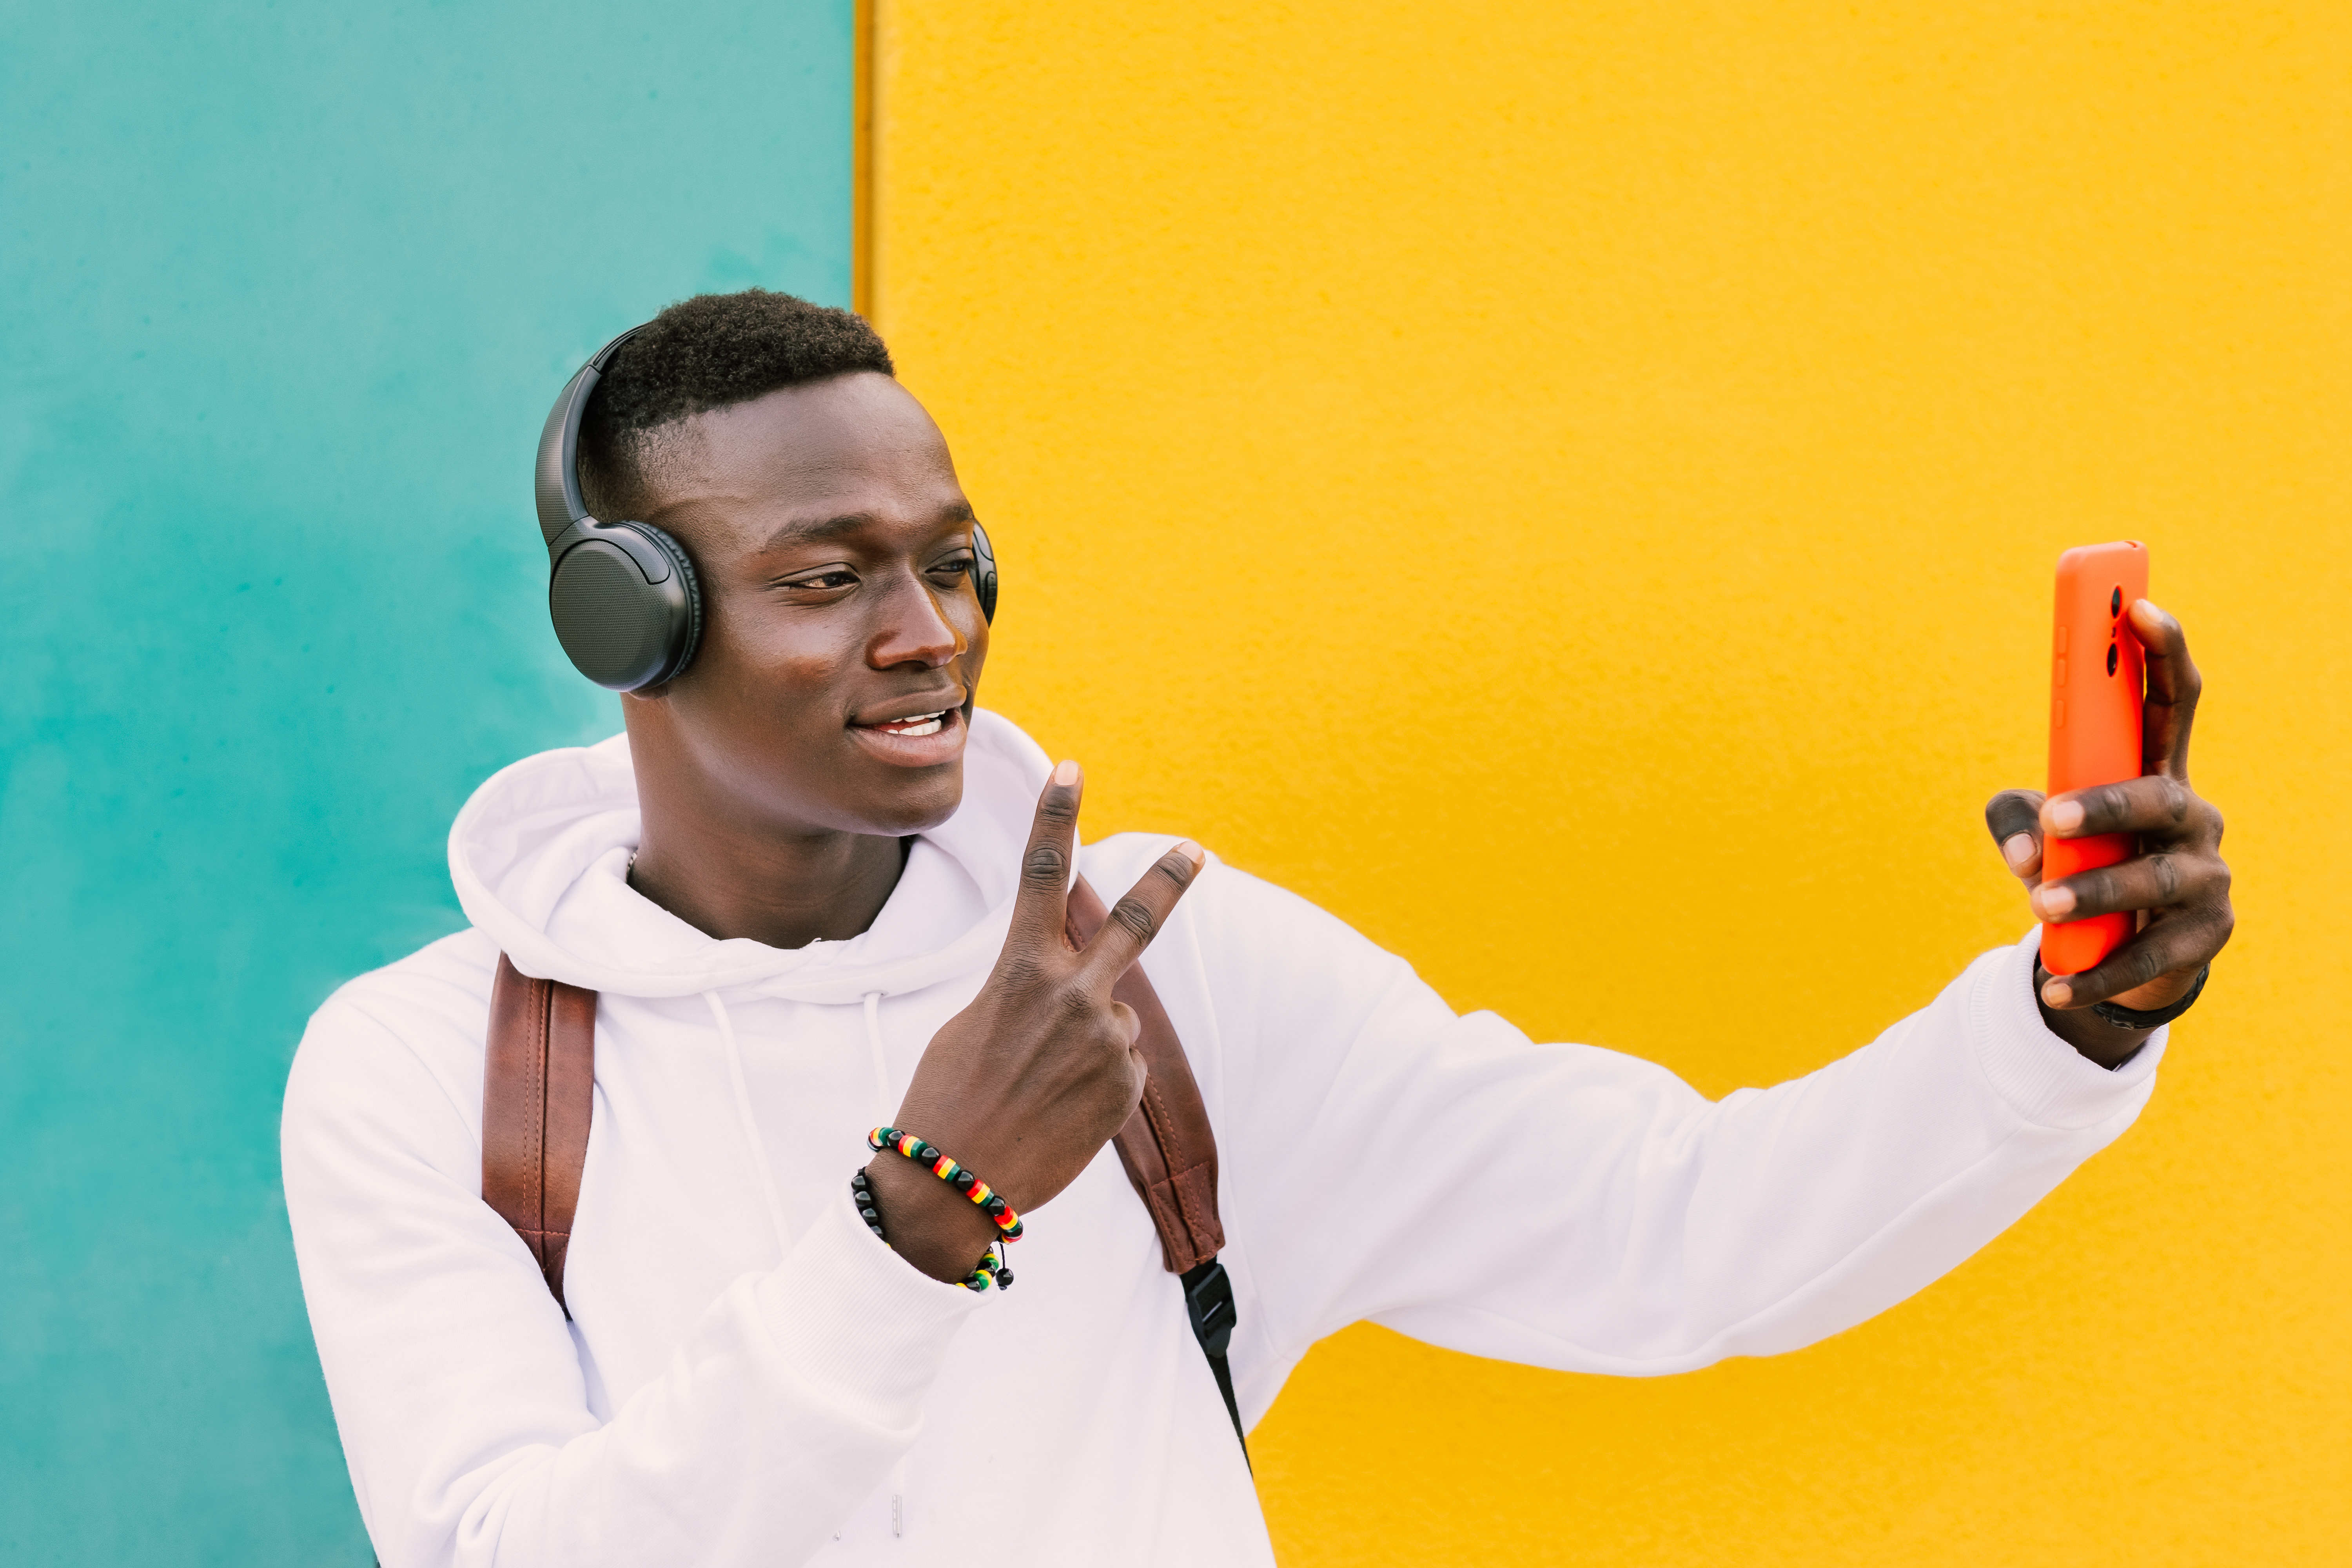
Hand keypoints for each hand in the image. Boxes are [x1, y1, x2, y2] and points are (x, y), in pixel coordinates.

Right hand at [867, 760, 1205, 1280]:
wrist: (954, 1182)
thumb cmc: (948, 1100)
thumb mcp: (976, 1025)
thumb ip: (1027, 995)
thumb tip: (1070, 1002)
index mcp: (1019, 970)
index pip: (1042, 876)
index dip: (1057, 817)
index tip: (1071, 768)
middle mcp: (1071, 994)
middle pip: (1133, 922)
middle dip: (1169, 880)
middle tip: (1199, 851)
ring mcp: (1105, 1040)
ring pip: (1114, 1023)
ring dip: (1087, 1049)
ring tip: (1043, 1089)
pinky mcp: (1125, 1087)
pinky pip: (1121, 1071)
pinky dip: (1097, 1088)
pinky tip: (1061, 1114)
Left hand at [1984, 600, 2232, 1064]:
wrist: (2129, 949)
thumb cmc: (2087, 866)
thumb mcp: (2046, 834)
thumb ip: (2019, 821)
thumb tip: (2023, 848)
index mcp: (2157, 773)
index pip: (2173, 701)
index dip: (2162, 651)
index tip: (2138, 607)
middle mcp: (2193, 816)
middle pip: (2160, 797)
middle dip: (2109, 804)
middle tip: (2055, 817)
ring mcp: (2207, 877)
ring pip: (2153, 879)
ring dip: (2093, 892)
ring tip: (2040, 905)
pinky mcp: (2205, 935)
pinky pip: (2149, 953)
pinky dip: (2097, 969)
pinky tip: (2056, 982)